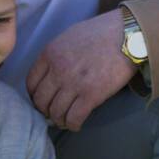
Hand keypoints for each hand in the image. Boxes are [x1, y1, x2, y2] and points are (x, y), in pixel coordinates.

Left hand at [25, 10, 135, 129]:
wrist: (128, 35)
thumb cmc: (102, 33)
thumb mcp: (70, 37)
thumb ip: (57, 54)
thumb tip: (51, 73)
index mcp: (50, 53)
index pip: (31, 83)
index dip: (35, 96)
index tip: (43, 101)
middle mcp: (58, 69)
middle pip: (41, 101)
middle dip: (45, 111)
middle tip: (54, 114)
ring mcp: (74, 83)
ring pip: (56, 113)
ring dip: (59, 121)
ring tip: (66, 121)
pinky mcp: (91, 95)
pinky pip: (74, 118)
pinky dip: (73, 125)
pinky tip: (76, 125)